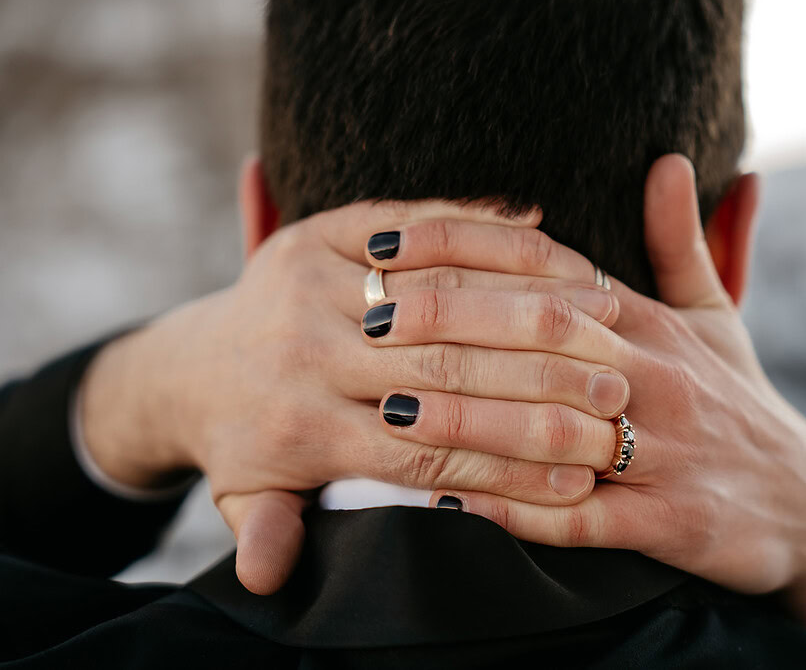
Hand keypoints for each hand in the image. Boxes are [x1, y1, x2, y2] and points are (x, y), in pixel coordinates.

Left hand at [78, 199, 627, 593]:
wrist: (188, 364)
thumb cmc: (242, 441)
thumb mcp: (246, 498)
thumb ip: (266, 531)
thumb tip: (264, 579)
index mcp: (299, 425)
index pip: (428, 451)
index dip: (509, 465)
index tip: (581, 475)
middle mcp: (306, 350)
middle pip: (446, 370)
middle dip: (539, 383)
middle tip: (617, 393)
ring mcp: (311, 282)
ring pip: (441, 292)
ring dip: (530, 303)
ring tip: (606, 318)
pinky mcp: (318, 232)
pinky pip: (415, 225)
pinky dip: (487, 234)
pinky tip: (548, 245)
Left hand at [427, 156, 805, 669]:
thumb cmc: (737, 400)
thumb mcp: (715, 317)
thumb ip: (682, 243)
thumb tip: (670, 160)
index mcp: (652, 323)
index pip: (550, 272)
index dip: (468, 253)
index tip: (390, 244)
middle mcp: (656, 376)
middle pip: (543, 337)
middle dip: (450, 323)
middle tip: (365, 317)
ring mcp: (667, 452)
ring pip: (553, 427)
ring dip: (468, 418)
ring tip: (386, 409)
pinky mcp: (674, 522)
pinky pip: (583, 518)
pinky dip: (517, 510)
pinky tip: (450, 505)